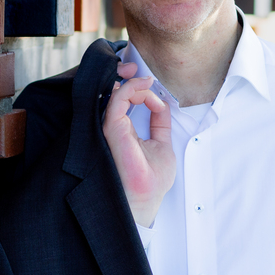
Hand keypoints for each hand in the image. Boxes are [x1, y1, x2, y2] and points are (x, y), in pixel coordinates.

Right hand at [102, 61, 175, 227]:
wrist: (144, 200)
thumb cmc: (150, 182)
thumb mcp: (162, 145)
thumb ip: (159, 123)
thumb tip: (160, 102)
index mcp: (124, 132)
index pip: (125, 101)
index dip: (138, 88)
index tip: (152, 84)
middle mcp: (115, 128)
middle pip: (117, 94)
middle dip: (130, 78)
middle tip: (145, 74)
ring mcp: (112, 128)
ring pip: (116, 94)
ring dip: (133, 82)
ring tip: (146, 79)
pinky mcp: (112, 129)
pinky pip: (118, 99)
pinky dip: (131, 87)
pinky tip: (144, 84)